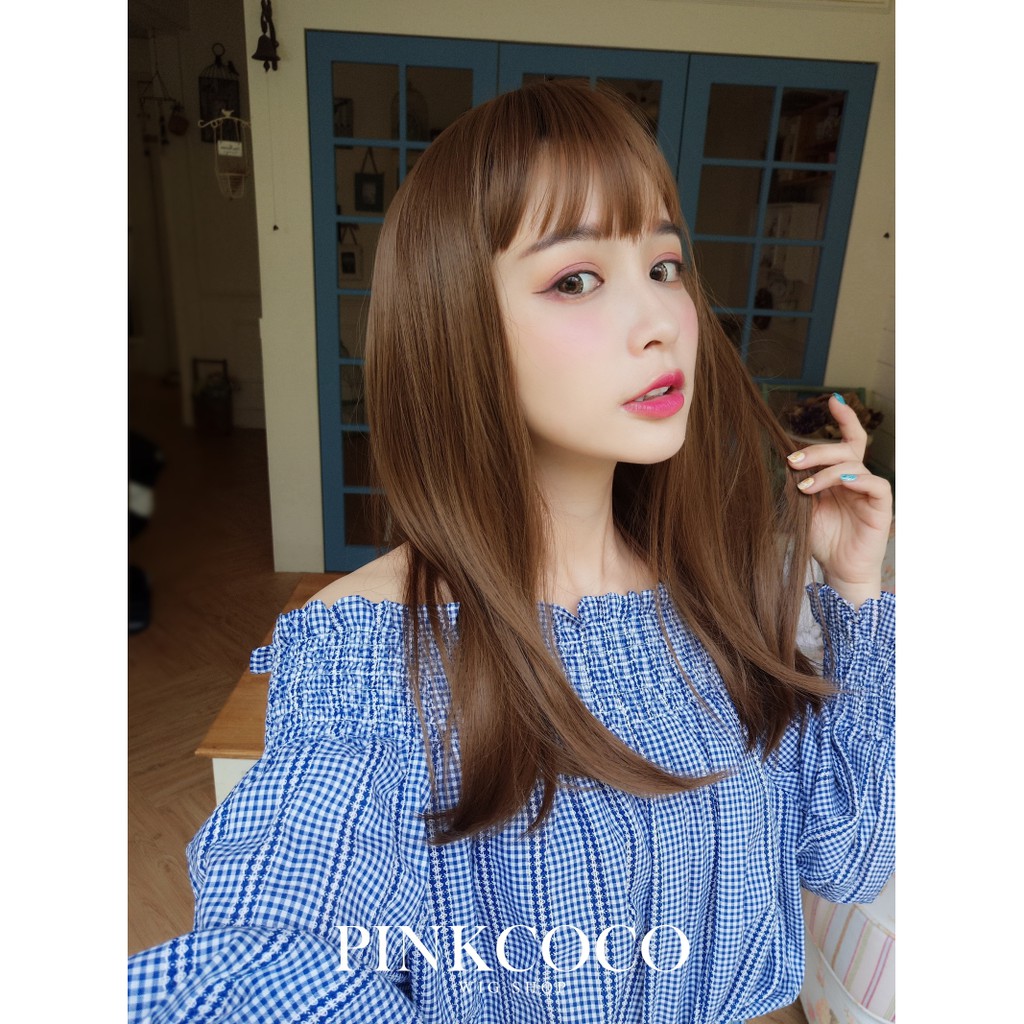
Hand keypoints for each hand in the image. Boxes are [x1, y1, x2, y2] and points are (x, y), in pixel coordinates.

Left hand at [786, 394, 892, 608]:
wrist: (838, 570)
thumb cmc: (822, 539)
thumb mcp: (804, 508)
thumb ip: (800, 484)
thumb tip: (784, 462)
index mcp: (841, 474)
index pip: (847, 440)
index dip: (843, 418)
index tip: (832, 399)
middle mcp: (858, 477)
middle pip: (845, 449)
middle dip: (816, 451)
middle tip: (792, 462)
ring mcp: (870, 490)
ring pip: (854, 464)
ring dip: (826, 470)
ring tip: (805, 486)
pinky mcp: (881, 506)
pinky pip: (874, 483)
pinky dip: (856, 479)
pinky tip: (841, 482)